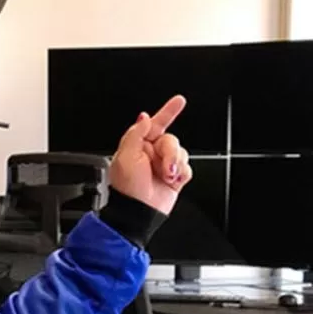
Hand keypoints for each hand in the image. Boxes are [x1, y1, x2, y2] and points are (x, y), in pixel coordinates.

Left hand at [108, 95, 192, 215]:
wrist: (138, 212)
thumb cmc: (127, 188)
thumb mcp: (125, 156)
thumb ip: (136, 134)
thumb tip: (144, 117)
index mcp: (138, 145)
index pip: (155, 124)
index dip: (168, 111)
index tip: (179, 101)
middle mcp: (152, 153)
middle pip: (171, 140)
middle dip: (170, 152)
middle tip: (165, 166)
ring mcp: (164, 166)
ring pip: (181, 153)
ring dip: (176, 164)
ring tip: (167, 176)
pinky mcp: (174, 177)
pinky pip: (187, 168)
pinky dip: (182, 174)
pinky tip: (173, 180)